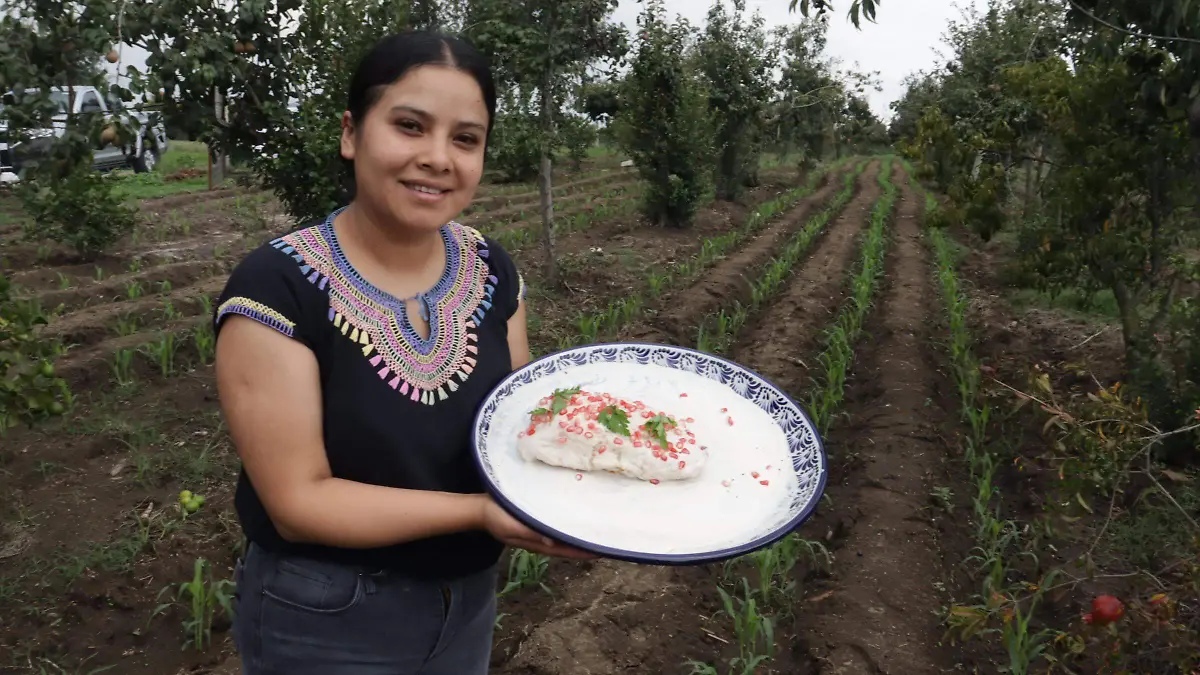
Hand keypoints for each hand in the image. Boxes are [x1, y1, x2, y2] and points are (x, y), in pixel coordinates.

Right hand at [479, 495, 596, 559]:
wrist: (481, 507)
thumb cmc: (496, 517)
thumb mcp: (511, 527)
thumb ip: (531, 534)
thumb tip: (552, 542)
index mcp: (538, 543)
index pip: (566, 550)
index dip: (584, 552)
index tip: (603, 551)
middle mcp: (543, 538)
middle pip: (569, 544)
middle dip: (586, 543)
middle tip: (608, 539)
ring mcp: (540, 530)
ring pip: (564, 535)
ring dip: (579, 533)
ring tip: (598, 529)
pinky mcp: (537, 519)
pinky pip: (557, 524)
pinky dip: (568, 523)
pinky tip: (576, 517)